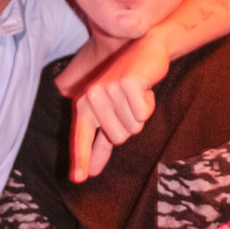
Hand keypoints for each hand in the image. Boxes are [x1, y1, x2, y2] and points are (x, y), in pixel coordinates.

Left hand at [71, 34, 168, 182]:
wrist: (146, 49)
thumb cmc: (129, 85)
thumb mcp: (110, 113)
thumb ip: (100, 142)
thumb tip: (91, 171)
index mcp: (84, 107)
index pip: (81, 138)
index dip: (81, 159)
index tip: (79, 179)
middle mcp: (92, 98)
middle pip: (119, 138)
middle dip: (131, 125)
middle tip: (130, 102)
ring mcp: (108, 90)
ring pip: (133, 127)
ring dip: (141, 114)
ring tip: (136, 95)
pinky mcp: (127, 85)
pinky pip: (143, 113)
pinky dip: (149, 104)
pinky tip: (144, 89)